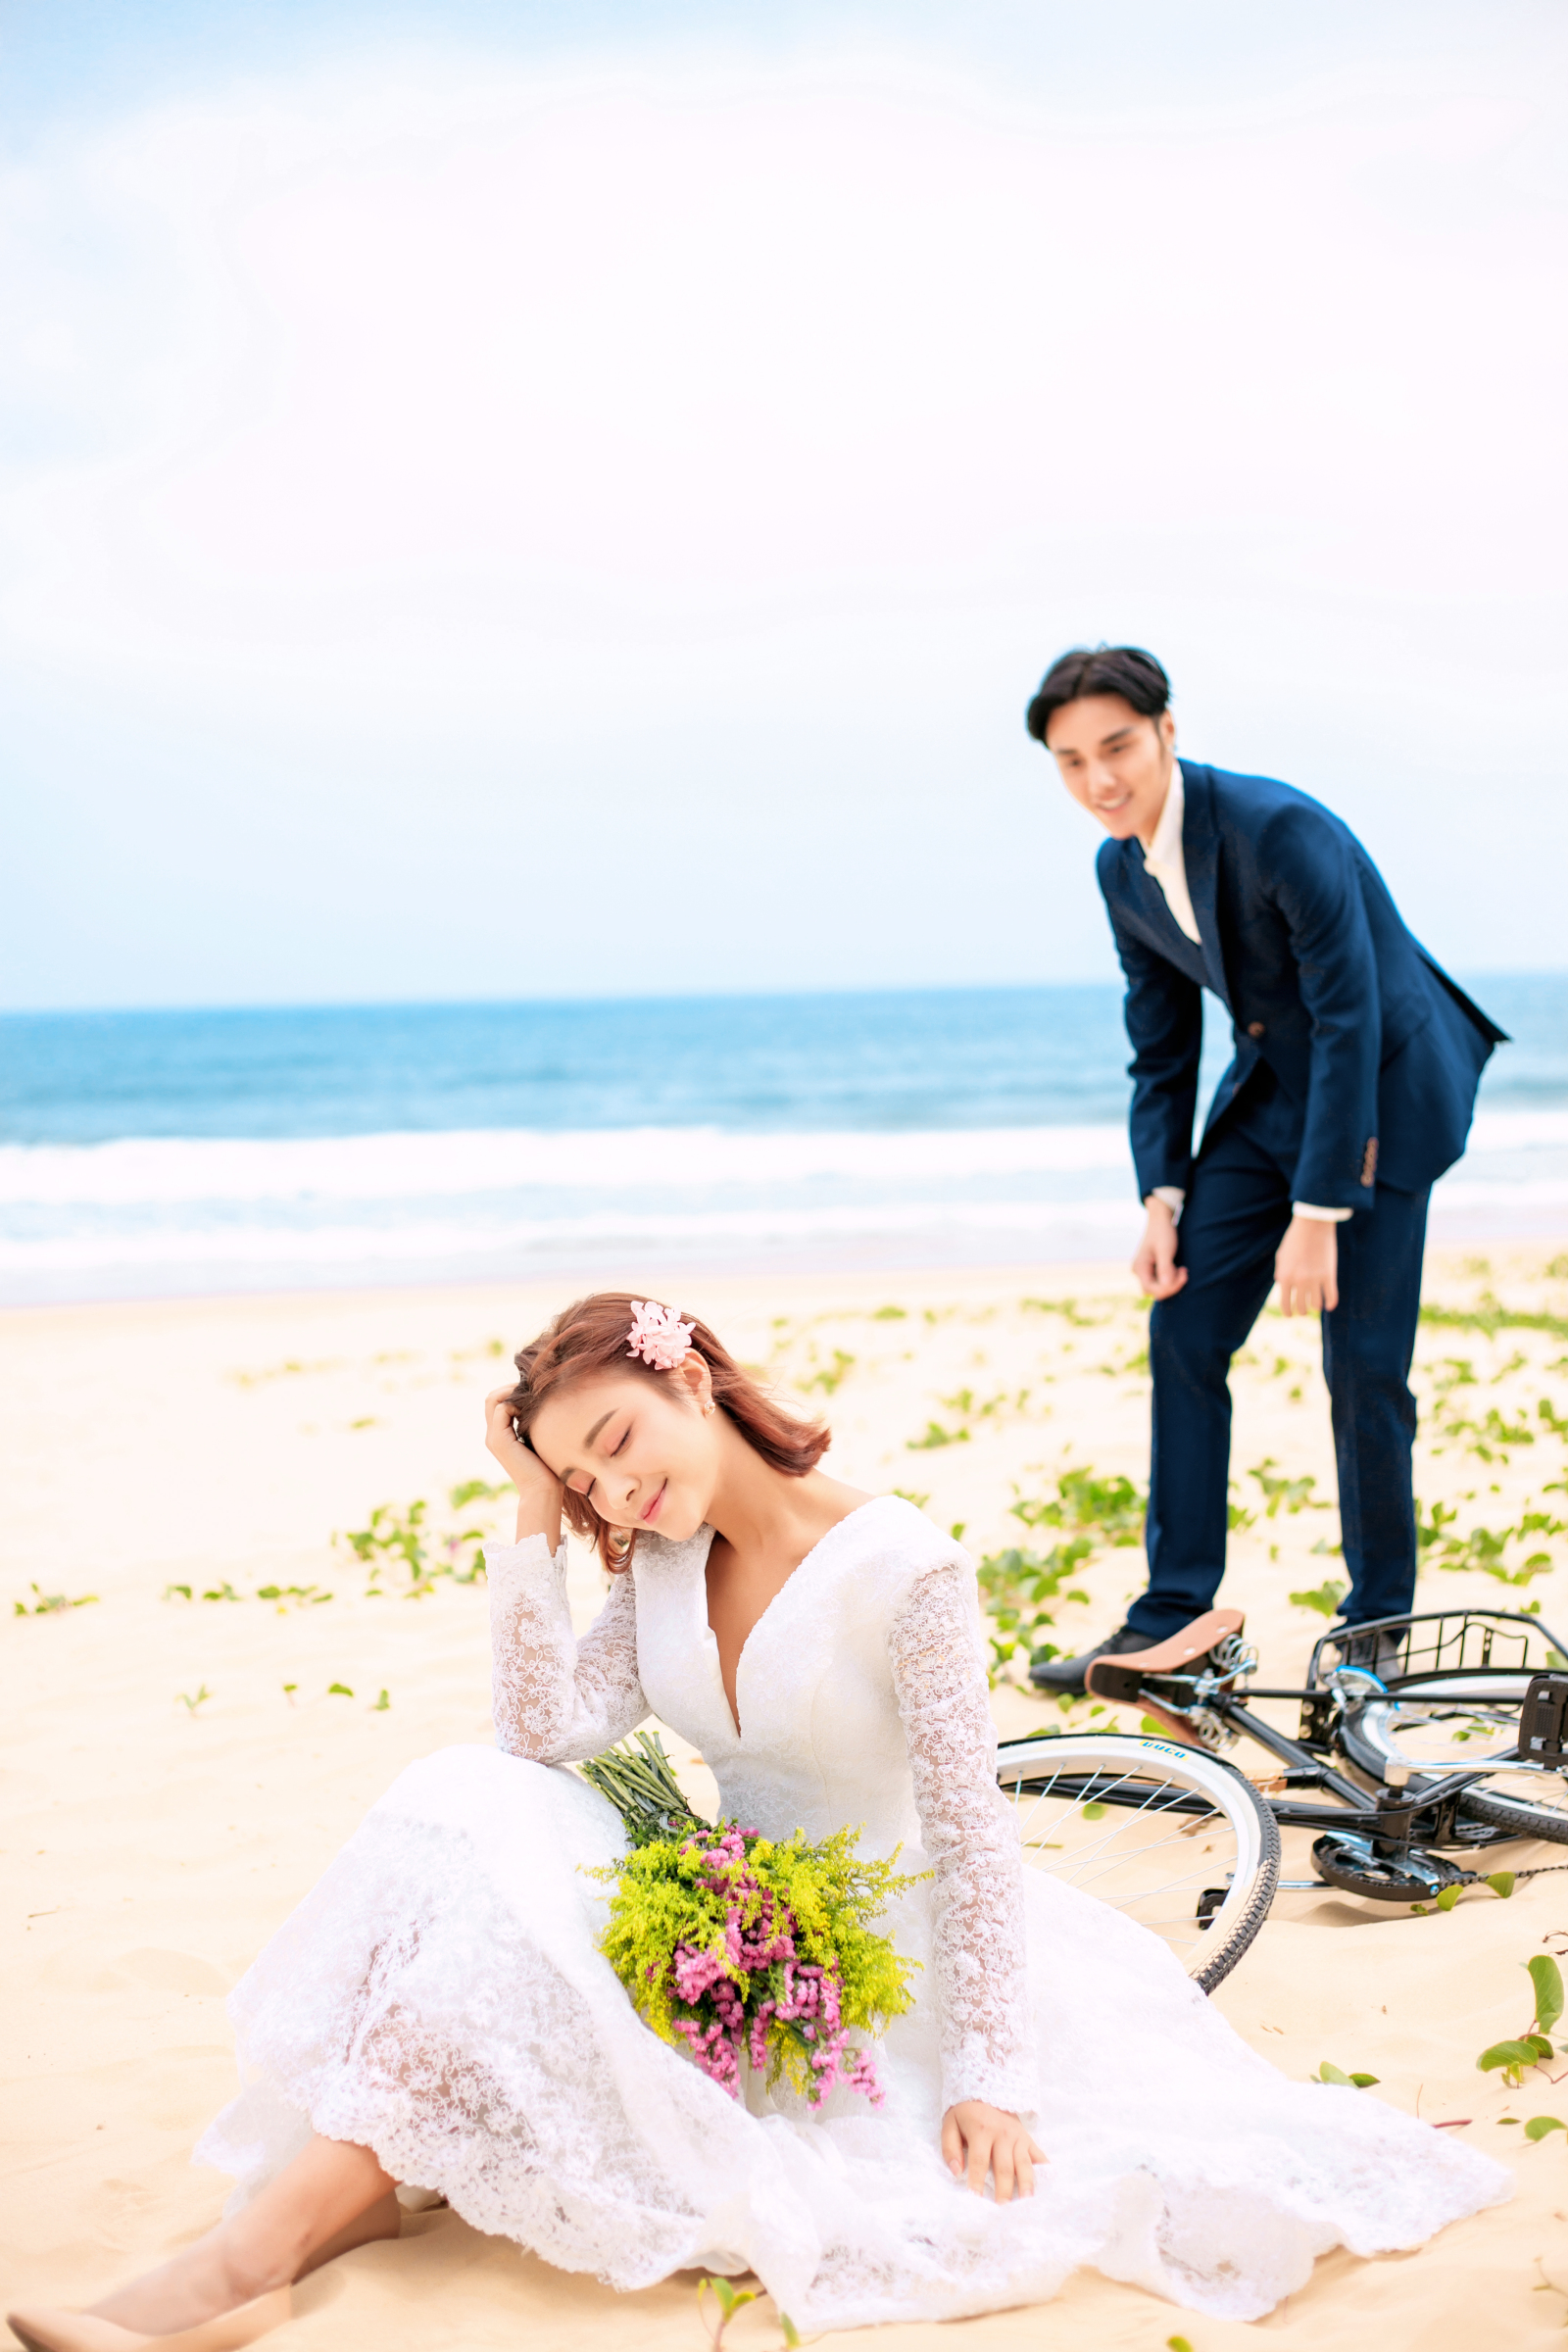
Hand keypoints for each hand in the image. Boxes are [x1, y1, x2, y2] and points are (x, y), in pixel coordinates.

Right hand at [484, 1385, 563, 1545]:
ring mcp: (494, 1437)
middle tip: (532, 1389)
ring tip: (532, 1397)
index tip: (533, 1391)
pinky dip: (516, 1403)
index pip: (497, 1402)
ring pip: (493, 1399)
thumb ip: (534, 1423)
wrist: (543, 1490)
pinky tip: (533, 1410)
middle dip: (510, 1388)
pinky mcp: (500, 1440)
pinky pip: (502, 1409)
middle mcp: (493, 1435)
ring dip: (512, 1392)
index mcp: (500, 1435)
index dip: (512, 1391)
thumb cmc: (548, 1467)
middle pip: (492, 1397)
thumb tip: (543, 1401)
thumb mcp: (540, 1438)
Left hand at [940, 2102, 1045, 2201]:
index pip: (979, 2161)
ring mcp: (1018, 2137)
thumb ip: (949, 2148)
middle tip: (1002, 2210)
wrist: (988, 2091)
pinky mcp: (1028, 2139)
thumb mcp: (950, 2124)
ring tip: (1026, 2202)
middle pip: (1004, 2167)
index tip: (975, 2200)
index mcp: (981, 2131)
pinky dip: (1044, 2170)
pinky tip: (1047, 2185)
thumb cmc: (967, 2115)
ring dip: (1025, 2184)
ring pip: (1023, 2164)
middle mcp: (1002, 2134)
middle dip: (1003, 2190)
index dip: (976, 2181)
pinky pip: (1039, 2155)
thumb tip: (956, 2171)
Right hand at [1132, 1198, 1186, 1300]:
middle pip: (1154, 1291)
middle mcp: (1139, 1271)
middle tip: (1184, 1272)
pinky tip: (1178, 1269)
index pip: (1151, 1289)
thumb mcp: (1165, 1249)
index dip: (1168, 1287)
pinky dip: (1171, 1278)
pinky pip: (1160, 1281)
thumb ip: (1165, 1268)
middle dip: (1171, 1286)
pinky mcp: (1151, 1269)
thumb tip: (1166, 1286)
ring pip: (1158, 1287)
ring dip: (1172, 1282)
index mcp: (1140, 1267)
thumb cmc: (1163, 1232)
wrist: (1161, 1218)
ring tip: (1182, 1269)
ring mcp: (1144, 1270)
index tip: (1183, 1275)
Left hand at [1274, 1215, 1339, 1315]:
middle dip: (1301, 1310)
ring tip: (1315, 1305)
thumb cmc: (1295, 1239)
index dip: (1288, 1312)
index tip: (1290, 1315)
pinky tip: (1329, 1305)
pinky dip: (1330, 1304)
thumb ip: (1280, 1273)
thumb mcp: (1281, 1256)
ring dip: (1315, 1307)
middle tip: (1303, 1309)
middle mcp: (1298, 1281)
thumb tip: (1281, 1286)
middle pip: (1301, 1307)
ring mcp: (1314, 1279)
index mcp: (1284, 1277)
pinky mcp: (1329, 1276)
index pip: (1285, 1304)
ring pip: (1316, 1305)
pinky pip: (1331, 1297)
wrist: (1312, 1225)